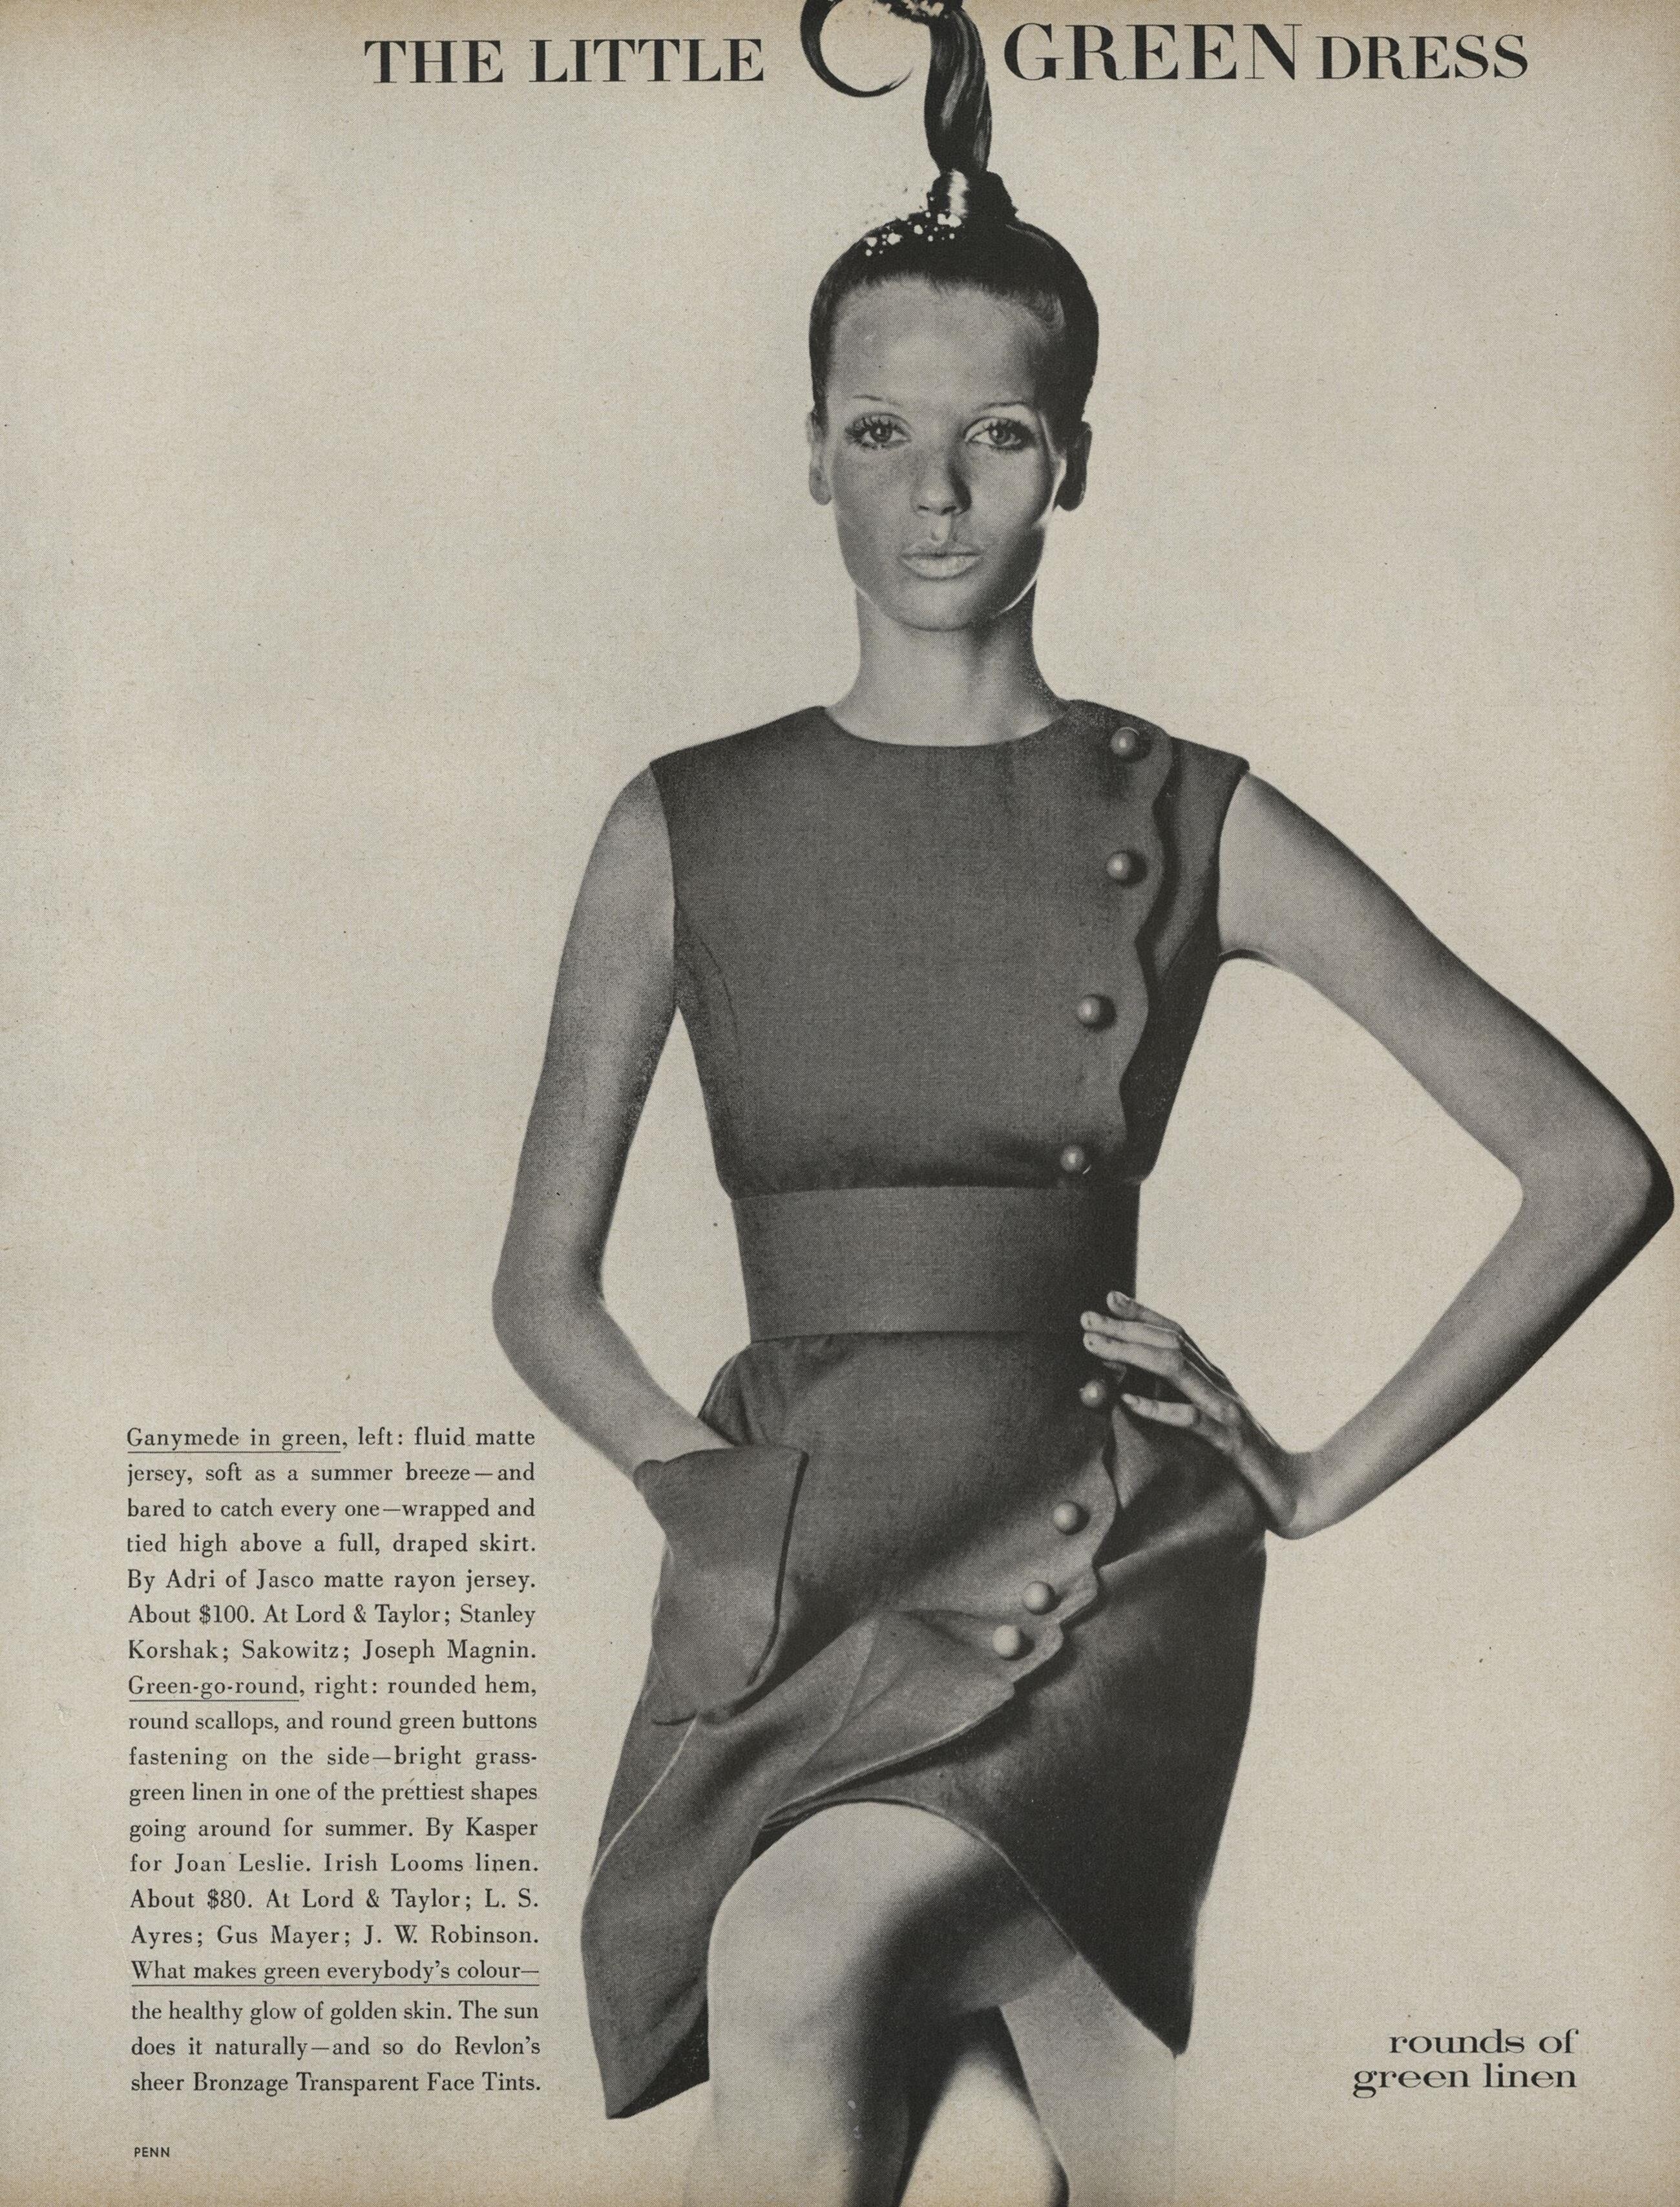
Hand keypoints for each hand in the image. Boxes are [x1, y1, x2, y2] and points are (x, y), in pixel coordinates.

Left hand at [1081, 1292, 1318, 1536]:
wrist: (1296, 1492)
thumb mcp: (1210, 1426)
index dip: (1144, 1314)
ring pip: (1175, 1370)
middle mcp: (1219, 1386)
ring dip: (1131, 1354)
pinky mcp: (1230, 1442)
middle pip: (1169, 1345)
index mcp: (1214, 1380)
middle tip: (1086, 1319)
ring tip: (1095, 1347)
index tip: (1109, 1298)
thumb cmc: (1247, 1463)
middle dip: (1125, 1329)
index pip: (1177, 1336)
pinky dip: (1159, 1408)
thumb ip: (1180, 1404)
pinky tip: (1129, 1402)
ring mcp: (1226, 1411)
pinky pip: (1192, 1420)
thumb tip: (1128, 1389)